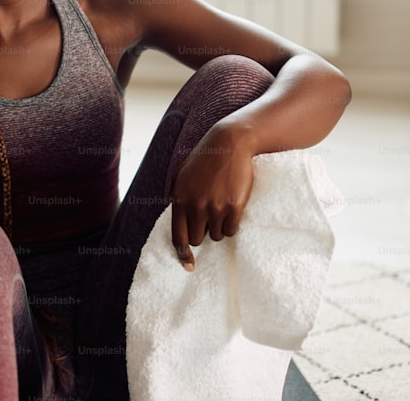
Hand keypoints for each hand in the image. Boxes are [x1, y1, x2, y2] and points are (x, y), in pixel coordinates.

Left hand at [169, 124, 255, 271]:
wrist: (229, 144)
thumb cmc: (205, 159)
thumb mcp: (182, 175)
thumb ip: (177, 197)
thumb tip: (176, 218)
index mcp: (180, 199)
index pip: (178, 237)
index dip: (183, 255)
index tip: (188, 266)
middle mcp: (195, 206)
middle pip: (197, 239)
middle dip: (203, 233)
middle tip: (209, 219)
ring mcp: (215, 207)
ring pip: (217, 235)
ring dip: (219, 227)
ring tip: (221, 207)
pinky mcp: (234, 207)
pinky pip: (232, 230)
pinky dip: (232, 225)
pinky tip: (232, 209)